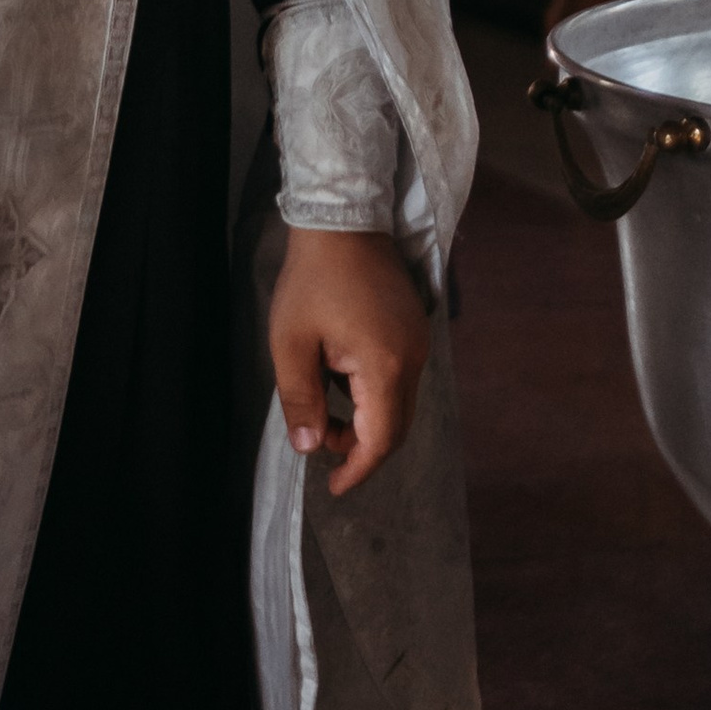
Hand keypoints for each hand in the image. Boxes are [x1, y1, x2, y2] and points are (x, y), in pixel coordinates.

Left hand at [269, 226, 428, 501]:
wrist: (343, 222)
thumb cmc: (311, 280)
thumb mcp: (291, 343)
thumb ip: (301, 399)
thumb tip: (311, 448)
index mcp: (385, 366)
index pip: (382, 438)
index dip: (358, 468)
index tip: (334, 487)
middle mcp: (414, 359)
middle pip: (396, 426)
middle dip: (360, 447)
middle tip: (323, 447)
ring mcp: (419, 343)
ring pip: (400, 404)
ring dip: (367, 420)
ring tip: (326, 414)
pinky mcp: (415, 330)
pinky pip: (401, 378)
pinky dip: (375, 396)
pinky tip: (342, 382)